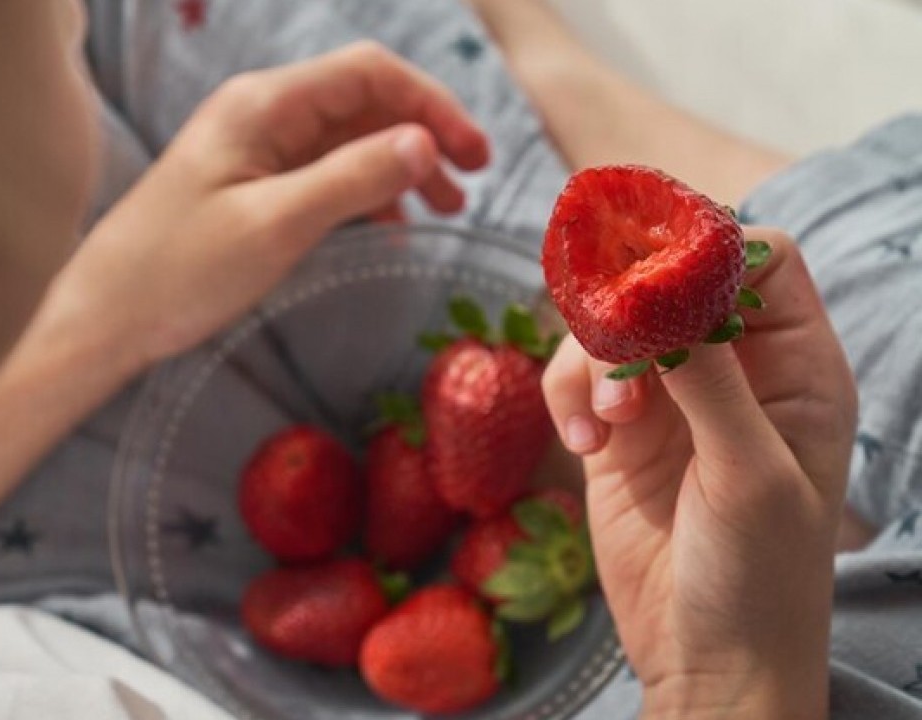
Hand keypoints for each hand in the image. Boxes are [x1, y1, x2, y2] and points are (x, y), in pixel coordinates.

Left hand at [59, 42, 489, 364]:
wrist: (105, 315)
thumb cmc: (178, 270)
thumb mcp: (275, 225)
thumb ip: (353, 179)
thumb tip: (425, 144)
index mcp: (264, 104)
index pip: (369, 73)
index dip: (431, 105)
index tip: (474, 155)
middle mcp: (261, 114)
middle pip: (363, 103)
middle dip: (421, 136)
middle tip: (465, 189)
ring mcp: (255, 149)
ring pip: (346, 140)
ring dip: (397, 167)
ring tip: (438, 212)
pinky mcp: (249, 185)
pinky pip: (321, 173)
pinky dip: (361, 192)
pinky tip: (385, 226)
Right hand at [542, 229, 855, 718]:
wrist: (707, 662)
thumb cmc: (761, 577)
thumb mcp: (750, 472)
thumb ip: (709, 375)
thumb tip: (660, 285)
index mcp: (798, 370)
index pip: (763, 262)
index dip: (710, 253)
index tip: (655, 278)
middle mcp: (735, 372)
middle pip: (671, 279)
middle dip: (632, 304)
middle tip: (611, 337)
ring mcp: (670, 399)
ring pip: (612, 323)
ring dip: (594, 359)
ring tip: (608, 424)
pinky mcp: (615, 431)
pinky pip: (576, 376)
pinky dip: (567, 395)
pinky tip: (586, 446)